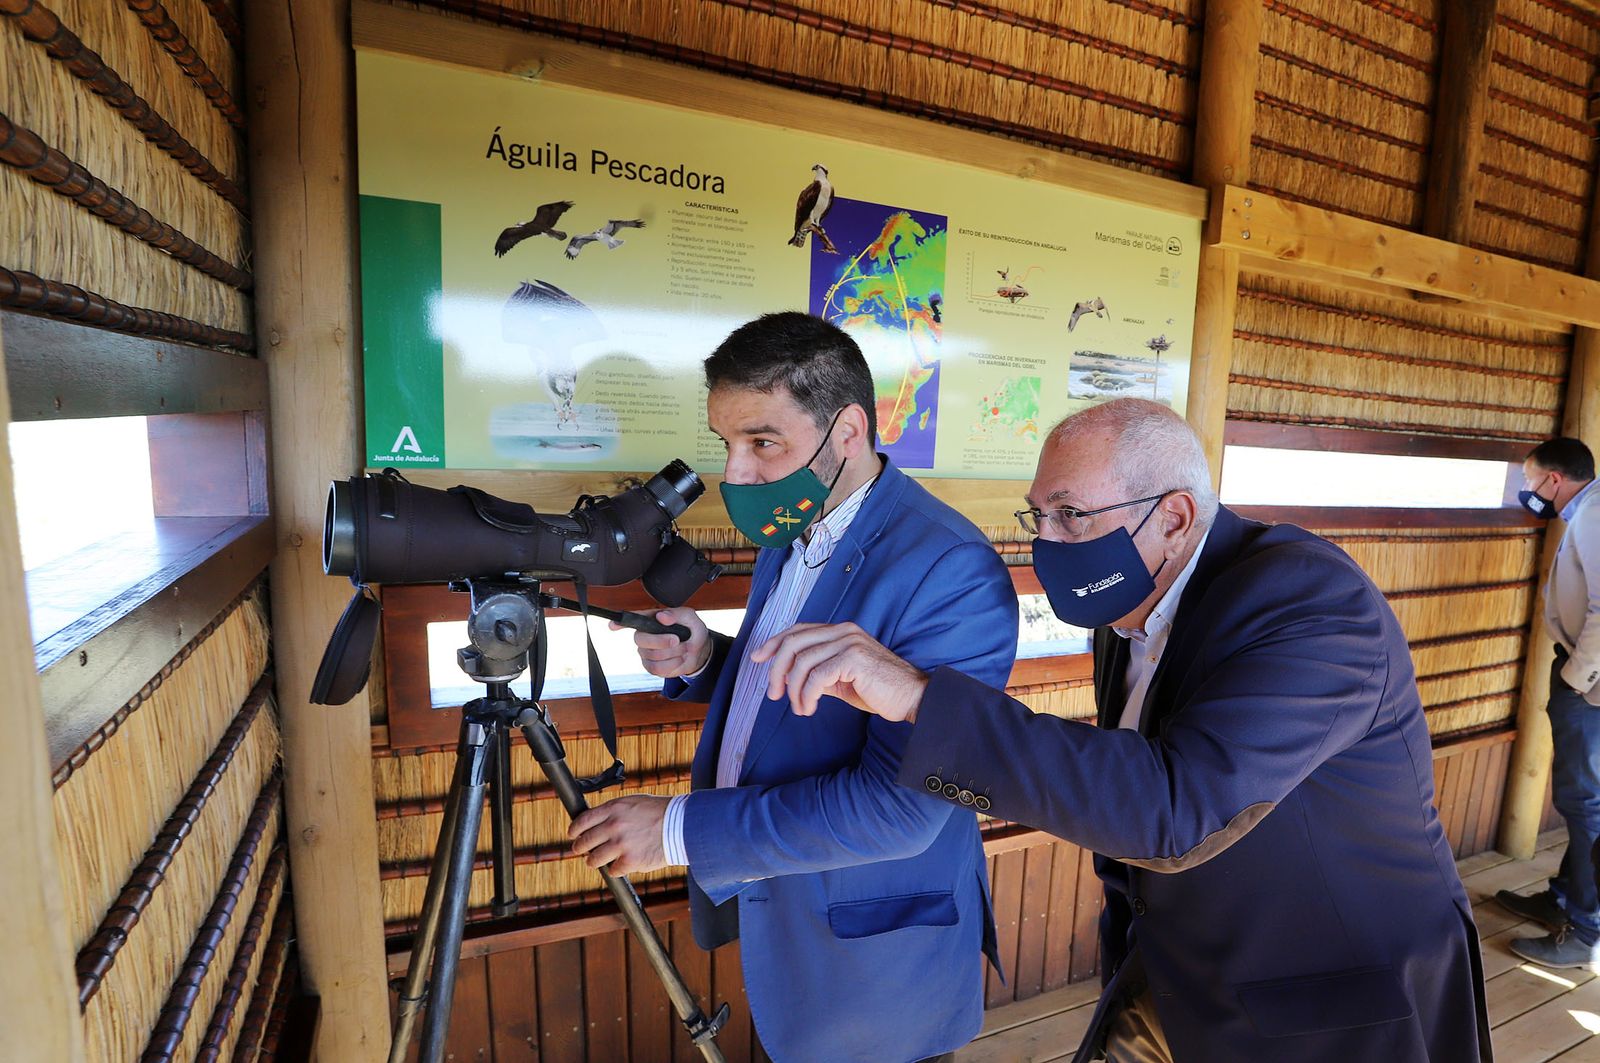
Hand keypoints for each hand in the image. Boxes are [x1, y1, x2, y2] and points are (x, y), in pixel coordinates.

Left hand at [568, 794, 672, 874]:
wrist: (681, 825)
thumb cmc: (659, 813)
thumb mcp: (633, 803)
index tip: (573, 835)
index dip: (574, 830)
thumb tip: (596, 822)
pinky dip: (616, 869)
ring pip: (593, 859)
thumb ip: (613, 812)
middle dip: (580, 848)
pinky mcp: (629, 861)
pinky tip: (623, 864)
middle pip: (584, 842)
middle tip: (582, 850)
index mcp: (613, 809)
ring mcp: (621, 845)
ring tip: (599, 860)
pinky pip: (612, 870)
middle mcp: (613, 826)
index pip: (582, 821)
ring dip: (594, 861)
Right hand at [613, 607, 710, 677]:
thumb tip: (662, 616)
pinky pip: (656, 668)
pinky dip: (672, 665)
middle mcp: (644, 636)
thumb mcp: (690, 618)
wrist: (699, 651)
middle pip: (640, 640)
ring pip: (652, 655)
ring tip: (683, 649)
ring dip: (673, 653)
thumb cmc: (692, 630)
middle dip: (660, 641)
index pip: (631, 620)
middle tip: (676, 640)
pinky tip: (679, 659)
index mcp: (651, 620)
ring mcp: (646, 652)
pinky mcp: (651, 667)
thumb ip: (677, 614)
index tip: (612, 625)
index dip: (619, 623)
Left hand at [749, 622, 928, 722]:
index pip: (798, 630)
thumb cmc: (879, 689)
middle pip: (793, 642)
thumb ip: (819, 672)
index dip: (774, 642)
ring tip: (800, 708)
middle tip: (774, 694)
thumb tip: (790, 678)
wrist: (911, 697)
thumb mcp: (842, 678)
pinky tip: (809, 708)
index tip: (757, 658)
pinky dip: (807, 695)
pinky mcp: (853, 658)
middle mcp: (843, 631)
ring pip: (802, 662)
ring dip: (794, 690)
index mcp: (840, 631)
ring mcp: (849, 642)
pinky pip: (816, 677)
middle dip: (776, 669)